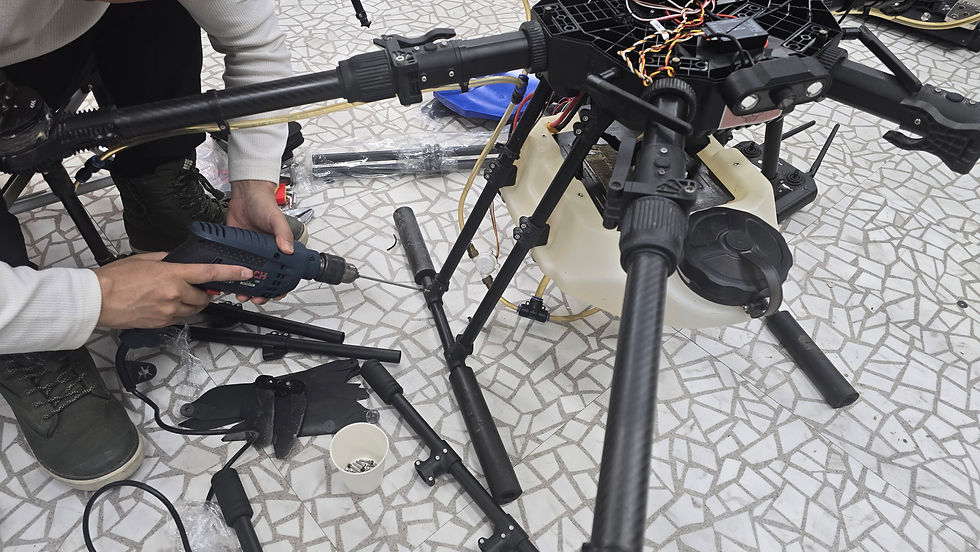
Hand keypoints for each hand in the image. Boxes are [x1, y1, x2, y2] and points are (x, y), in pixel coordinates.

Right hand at [93, 252, 253, 328]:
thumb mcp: (144, 259)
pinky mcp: (162, 323)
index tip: (244, 273)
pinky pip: (179, 318)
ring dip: (193, 303)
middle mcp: (174, 294)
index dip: (230, 273)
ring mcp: (169, 311)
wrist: (97, 300)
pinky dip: (178, 312)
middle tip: (197, 287)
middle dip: (204, 293)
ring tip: (178, 295)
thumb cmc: (114, 279)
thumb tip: (177, 261)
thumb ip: (166, 260)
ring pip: (194, 310)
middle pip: (204, 297)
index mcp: (172, 275)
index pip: (209, 273)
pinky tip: (164, 305)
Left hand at [226, 179, 292, 304]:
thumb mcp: (276, 219)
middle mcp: (264, 254)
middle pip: (263, 279)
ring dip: (244, 288)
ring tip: (240, 294)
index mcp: (278, 249)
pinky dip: (230, 276)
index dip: (279, 287)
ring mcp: (249, 253)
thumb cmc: (264, 204)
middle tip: (254, 298)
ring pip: (247, 276)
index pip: (282, 274)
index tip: (273, 295)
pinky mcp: (234, 250)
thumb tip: (288, 249)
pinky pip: (232, 265)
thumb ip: (282, 233)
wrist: (244, 194)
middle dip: (259, 292)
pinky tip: (227, 282)